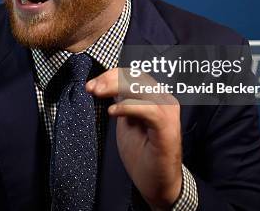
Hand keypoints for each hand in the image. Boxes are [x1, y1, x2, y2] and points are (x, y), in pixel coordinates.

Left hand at [86, 68, 181, 208]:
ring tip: (97, 94)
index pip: (133, 74)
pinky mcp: (168, 128)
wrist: (158, 183)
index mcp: (155, 97)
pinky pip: (149, 110)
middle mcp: (164, 100)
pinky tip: (112, 112)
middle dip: (110, 79)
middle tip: (91, 88)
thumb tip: (104, 85)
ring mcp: (168, 113)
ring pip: (142, 88)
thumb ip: (121, 102)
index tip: (91, 85)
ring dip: (116, 88)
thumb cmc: (143, 153)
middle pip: (137, 77)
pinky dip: (128, 107)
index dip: (110, 75)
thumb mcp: (126, 121)